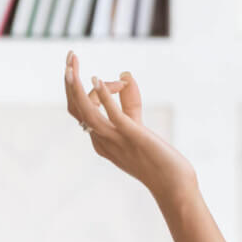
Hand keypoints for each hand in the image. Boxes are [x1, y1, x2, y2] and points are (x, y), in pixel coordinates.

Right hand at [63, 50, 196, 201]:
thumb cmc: (157, 159)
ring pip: (85, 112)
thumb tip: (125, 74)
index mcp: (99, 140)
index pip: (80, 111)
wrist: (173, 185)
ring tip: (71, 65)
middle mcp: (101, 140)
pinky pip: (112, 115)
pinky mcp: (132, 136)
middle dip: (69, 82)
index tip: (119, 81)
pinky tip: (98, 79)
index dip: (91, 90)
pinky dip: (103, 96)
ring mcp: (115, 139)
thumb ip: (129, 102)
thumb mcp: (137, 127)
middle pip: (75, 108)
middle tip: (70, 56)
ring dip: (75, 87)